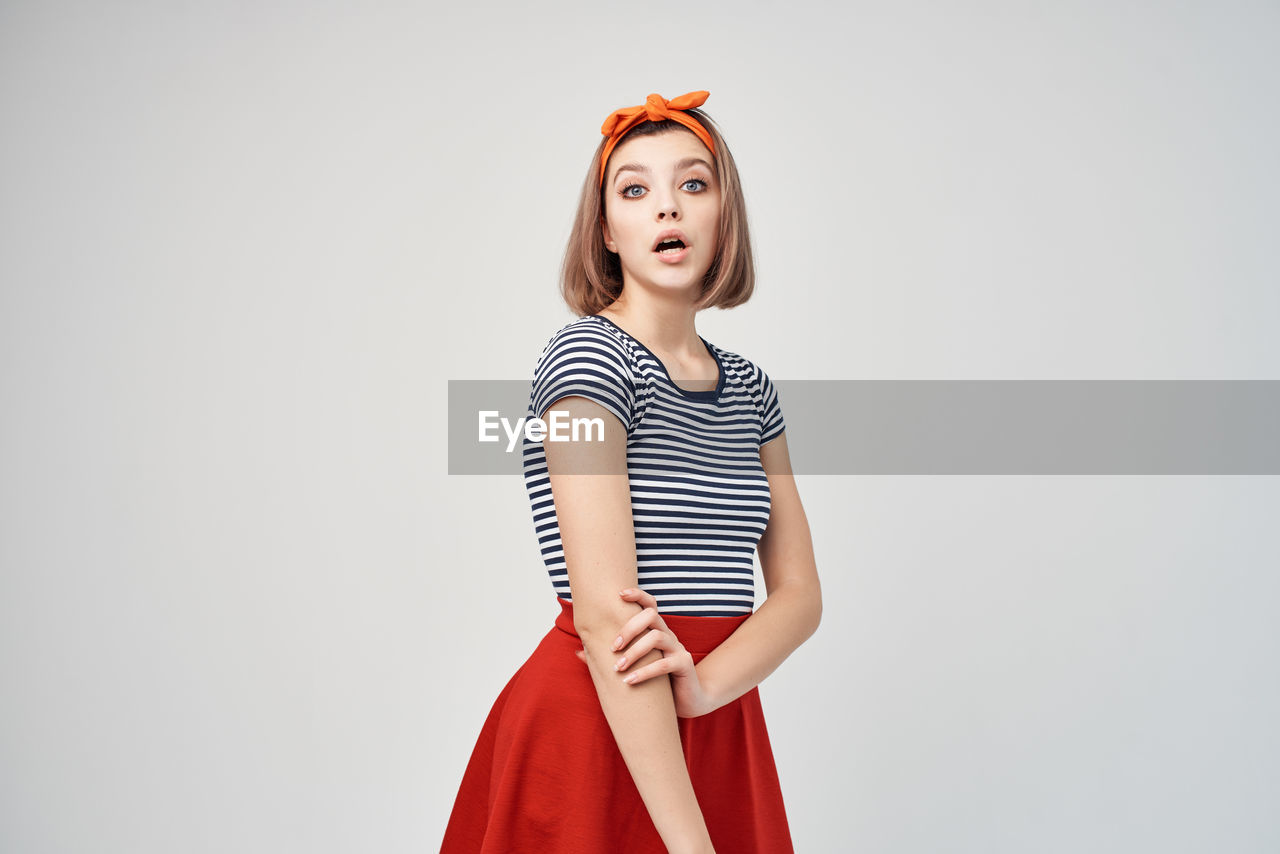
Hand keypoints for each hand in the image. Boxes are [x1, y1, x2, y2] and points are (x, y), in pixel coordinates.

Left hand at [574, 587, 715, 717]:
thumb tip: (579, 651)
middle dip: (629, 628)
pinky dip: (644, 672)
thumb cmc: (657, 680)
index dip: (637, 595)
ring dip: (634, 652)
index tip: (619, 594)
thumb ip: (608, 657)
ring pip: (657, 637)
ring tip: (618, 668)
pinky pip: (664, 664)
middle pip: (651, 616)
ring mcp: (678, 648)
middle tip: (612, 647)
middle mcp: (668, 634)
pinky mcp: (684, 664)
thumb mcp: (632, 666)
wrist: (686, 700)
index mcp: (655, 630)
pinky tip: (629, 681)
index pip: (649, 604)